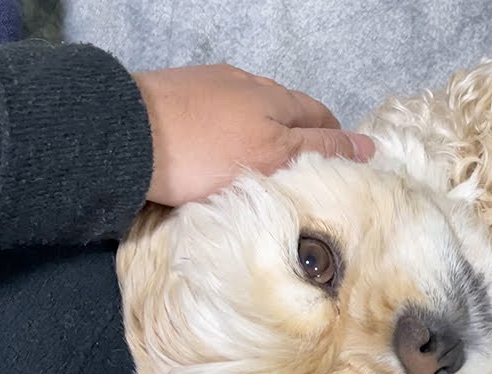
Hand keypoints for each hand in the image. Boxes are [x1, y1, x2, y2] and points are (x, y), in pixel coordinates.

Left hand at [134, 63, 374, 206]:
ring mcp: (208, 86)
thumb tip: (368, 146)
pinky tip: (215, 150)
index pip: (321, 117)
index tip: (337, 168)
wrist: (122, 136)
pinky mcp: (175, 94)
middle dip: (298, 136)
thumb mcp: (273, 157)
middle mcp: (246, 84)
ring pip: (249, 110)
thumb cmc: (204, 153)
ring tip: (258, 164)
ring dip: (261, 132)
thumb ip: (319, 151)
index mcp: (275, 98)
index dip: (335, 141)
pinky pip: (215, 113)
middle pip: (285, 110)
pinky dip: (226, 131)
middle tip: (300, 172)